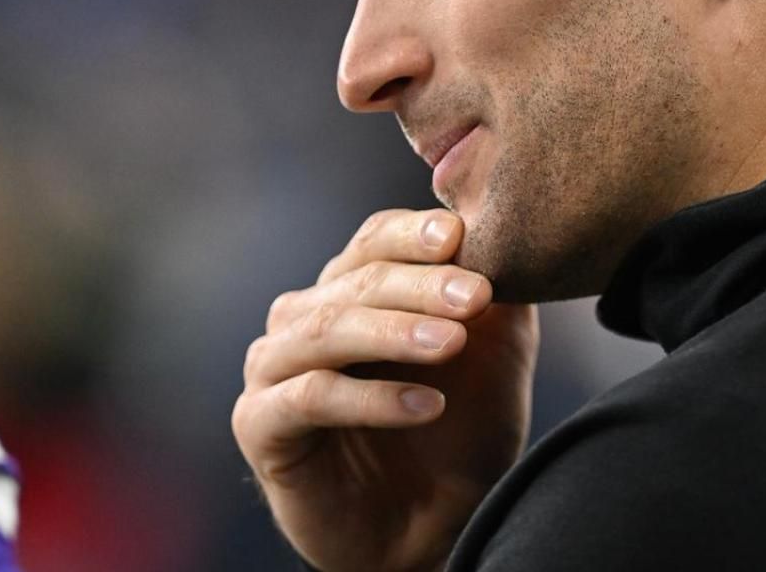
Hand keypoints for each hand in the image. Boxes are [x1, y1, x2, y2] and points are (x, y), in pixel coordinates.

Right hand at [233, 209, 539, 571]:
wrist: (433, 532)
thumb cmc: (459, 437)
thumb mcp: (494, 359)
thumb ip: (498, 300)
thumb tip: (506, 238)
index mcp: (349, 290)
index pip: (374, 240)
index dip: (414, 234)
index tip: (462, 234)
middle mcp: (303, 319)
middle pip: (356, 280)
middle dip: (420, 284)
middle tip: (475, 295)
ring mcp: (274, 369)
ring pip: (328, 329)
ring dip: (394, 332)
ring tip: (452, 342)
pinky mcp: (259, 424)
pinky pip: (312, 396)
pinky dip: (371, 397)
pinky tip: (427, 404)